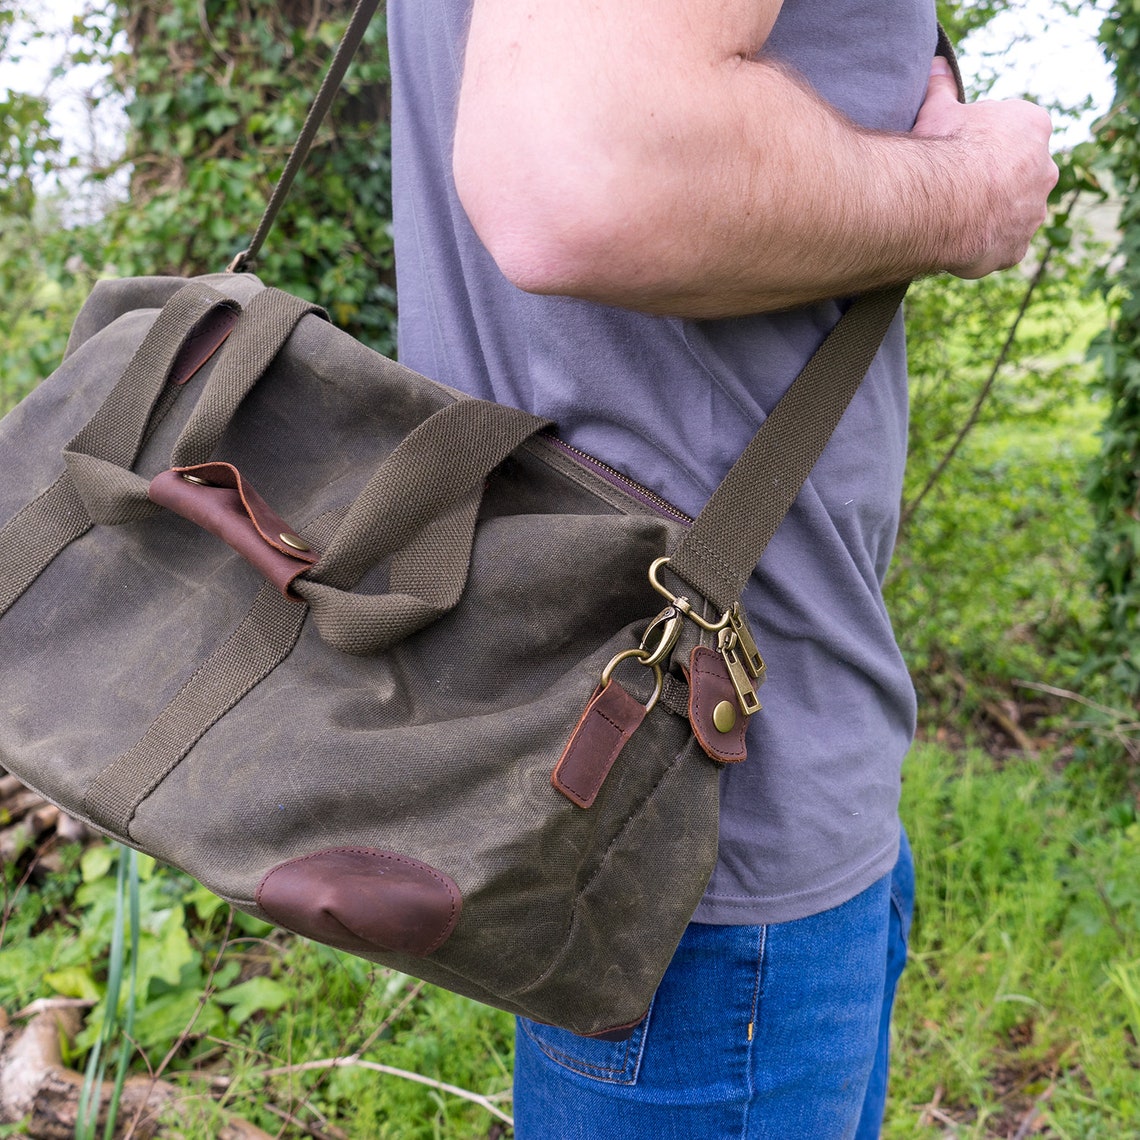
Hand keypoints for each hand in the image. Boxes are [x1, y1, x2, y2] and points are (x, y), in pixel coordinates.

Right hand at [913, 56, 1057, 278]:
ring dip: (990, 215)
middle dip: (992, 179)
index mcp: (1032, 126)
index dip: (980, 139)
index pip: (1011, 130)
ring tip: (953, 217)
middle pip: (1018, 173)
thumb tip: (936, 66)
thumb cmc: (944, 150)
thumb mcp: (937, 110)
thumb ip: (941, 89)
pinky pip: (1003, 247)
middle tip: (953, 185)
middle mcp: (1045, 168)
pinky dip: (985, 246)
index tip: (955, 149)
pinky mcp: (1017, 248)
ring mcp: (1034, 212)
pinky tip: (959, 243)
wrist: (945, 201)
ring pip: (1013, 212)